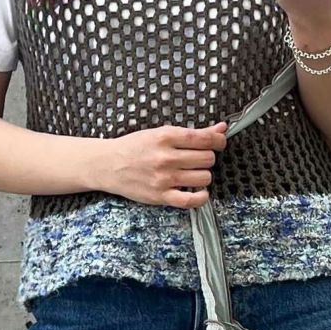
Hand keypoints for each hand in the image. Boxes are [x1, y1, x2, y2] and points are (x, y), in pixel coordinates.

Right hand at [93, 121, 228, 207]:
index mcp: (166, 137)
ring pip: (203, 178)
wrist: (108, 165)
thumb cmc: (135, 147)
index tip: (219, 142)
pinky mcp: (160, 196)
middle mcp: (166, 158)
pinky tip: (200, 192)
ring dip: (204, 176)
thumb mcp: (161, 133)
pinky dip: (201, 197)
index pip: (204, 138)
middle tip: (199, 158)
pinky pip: (190, 200)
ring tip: (194, 173)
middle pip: (207, 159)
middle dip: (208, 158)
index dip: (218, 140)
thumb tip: (222, 128)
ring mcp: (164, 179)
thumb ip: (192, 133)